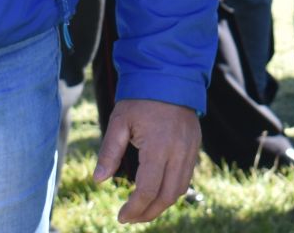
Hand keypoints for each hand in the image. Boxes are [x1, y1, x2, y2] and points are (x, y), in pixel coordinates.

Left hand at [95, 98, 201, 222]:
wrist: (170, 75)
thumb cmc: (141, 99)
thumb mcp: (119, 121)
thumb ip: (109, 152)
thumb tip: (98, 180)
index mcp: (159, 146)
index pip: (148, 189)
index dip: (134, 208)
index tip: (121, 217)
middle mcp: (179, 151)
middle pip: (167, 196)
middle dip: (148, 212)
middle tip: (130, 218)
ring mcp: (191, 149)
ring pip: (180, 189)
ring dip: (161, 204)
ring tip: (142, 209)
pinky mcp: (196, 146)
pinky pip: (186, 177)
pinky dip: (172, 190)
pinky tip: (157, 192)